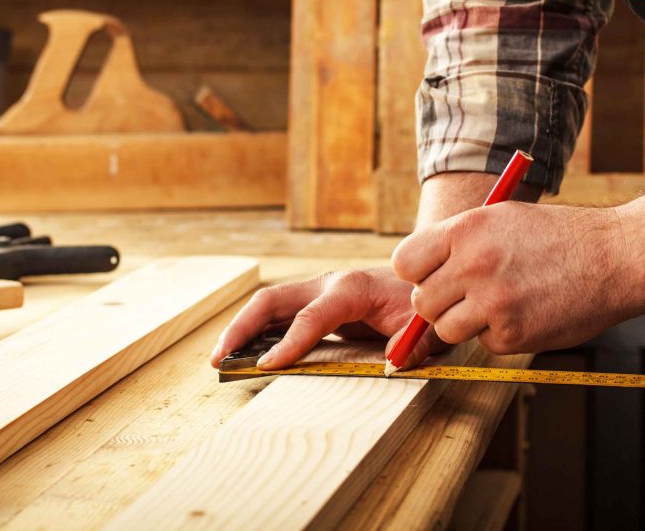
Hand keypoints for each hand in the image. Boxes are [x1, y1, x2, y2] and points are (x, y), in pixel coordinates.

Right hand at [209, 267, 447, 369]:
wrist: (422, 277)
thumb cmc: (419, 303)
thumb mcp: (425, 326)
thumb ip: (414, 345)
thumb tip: (393, 362)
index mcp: (350, 289)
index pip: (310, 317)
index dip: (288, 343)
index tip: (266, 367)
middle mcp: (326, 285)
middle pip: (272, 301)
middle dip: (242, 327)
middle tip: (219, 358)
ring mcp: (317, 292)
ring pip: (268, 305)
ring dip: (241, 329)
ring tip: (220, 359)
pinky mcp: (314, 302)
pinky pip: (278, 315)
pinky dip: (257, 332)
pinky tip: (243, 353)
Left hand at [391, 201, 633, 355]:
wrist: (616, 257)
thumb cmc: (558, 236)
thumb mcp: (501, 218)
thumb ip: (457, 242)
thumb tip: (417, 273)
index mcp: (466, 230)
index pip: (404, 263)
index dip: (417, 272)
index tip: (432, 275)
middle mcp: (473, 266)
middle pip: (421, 302)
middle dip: (440, 302)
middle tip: (469, 293)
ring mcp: (493, 303)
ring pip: (446, 329)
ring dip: (465, 322)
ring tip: (498, 302)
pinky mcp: (512, 335)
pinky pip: (483, 343)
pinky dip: (499, 334)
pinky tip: (525, 312)